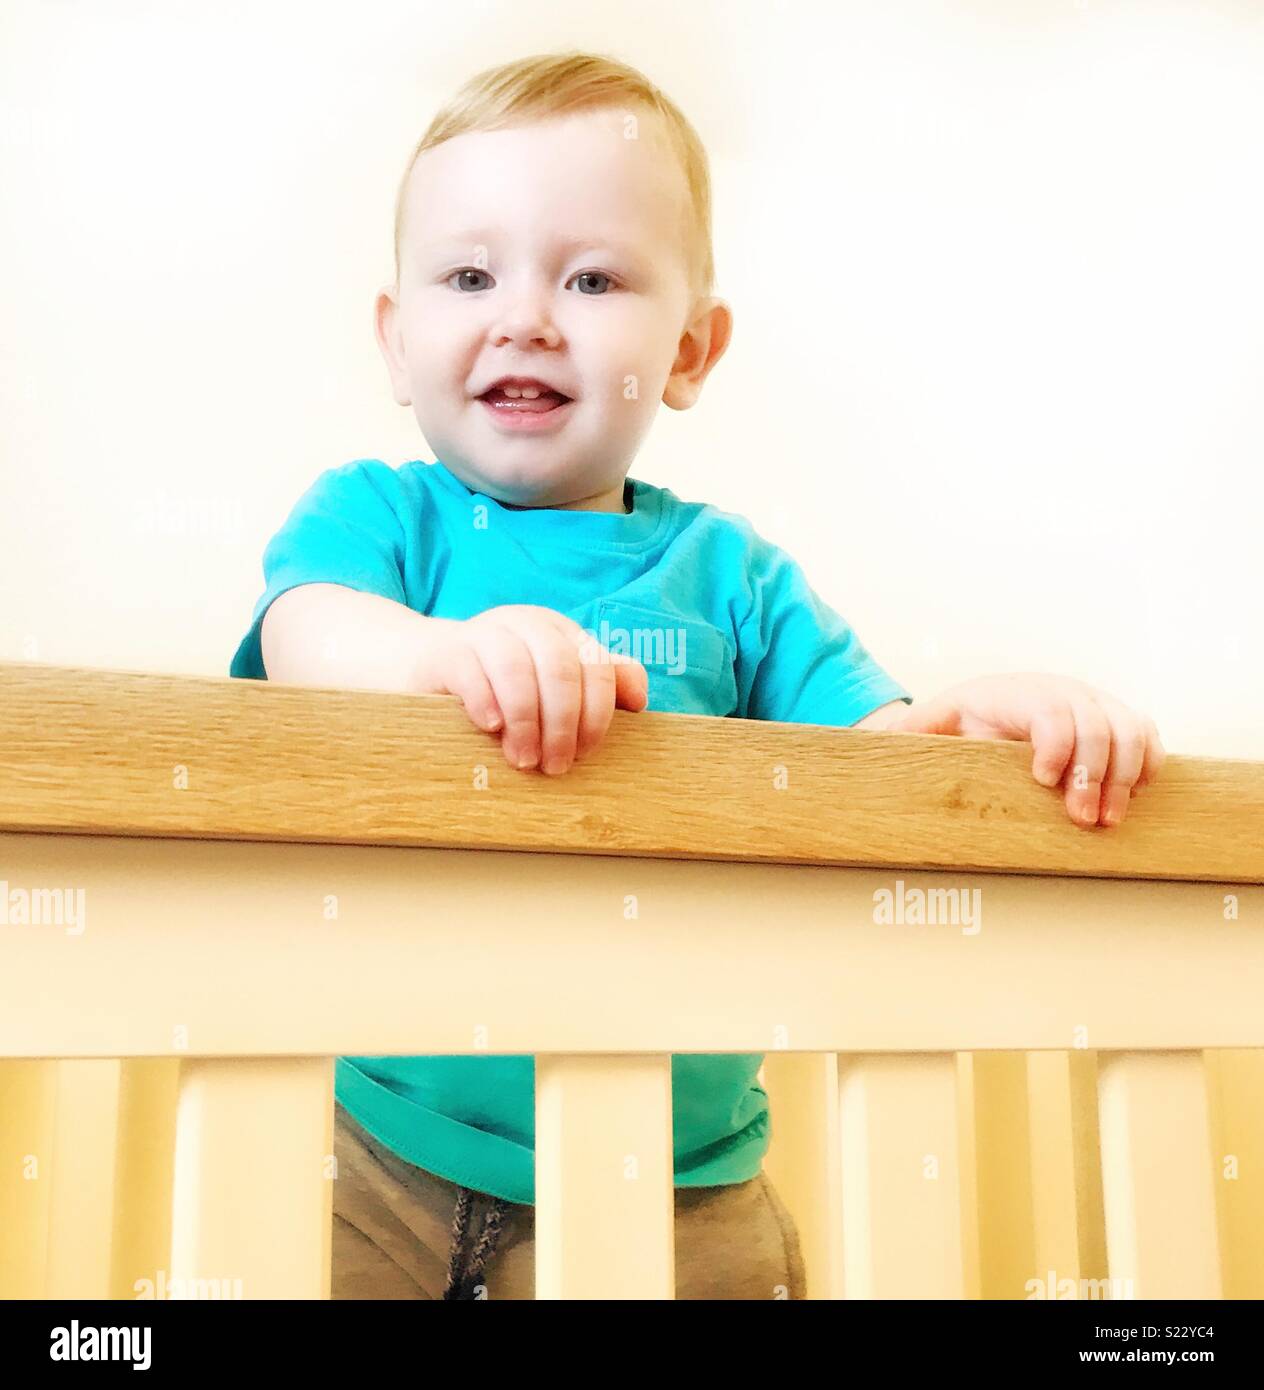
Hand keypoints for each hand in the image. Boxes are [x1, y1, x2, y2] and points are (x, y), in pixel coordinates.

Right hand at [412, 604, 648, 773]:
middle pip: (561, 669)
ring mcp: (486, 633)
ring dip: (526, 720)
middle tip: (556, 766)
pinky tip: (491, 727)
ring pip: (518, 669)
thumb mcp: (553, 681)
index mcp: (561, 632)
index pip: (597, 666)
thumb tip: (640, 700)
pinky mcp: (448, 651)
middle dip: (564, 723)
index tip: (586, 753)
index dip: (598, 713)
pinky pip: (472, 671)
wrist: (427, 665)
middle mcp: (527, 625)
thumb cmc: (502, 685)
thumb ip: (600, 684)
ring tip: (523, 760)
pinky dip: (486, 701)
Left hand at [887, 673, 1165, 826]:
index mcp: (1020, 693)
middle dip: (1094, 774)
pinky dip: (1148, 765)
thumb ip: (914, 731)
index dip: (1055, 744)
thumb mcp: (936, 720)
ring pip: (1129, 731)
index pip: (1050, 710)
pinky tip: (1134, 798)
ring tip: (1107, 821)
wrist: (994, 703)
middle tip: (1081, 819)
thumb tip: (880, 746)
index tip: (1043, 780)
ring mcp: (1096, 705)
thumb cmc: (966, 719)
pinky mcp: (1119, 721)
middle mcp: (1064, 692)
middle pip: (1097, 725)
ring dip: (1125, 778)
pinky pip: (1147, 736)